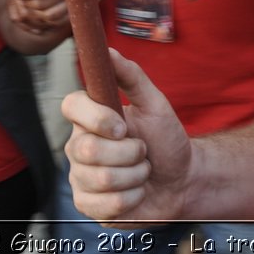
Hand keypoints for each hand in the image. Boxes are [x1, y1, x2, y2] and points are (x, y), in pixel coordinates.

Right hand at [63, 50, 191, 226]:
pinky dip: (131, 199)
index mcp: (90, 118)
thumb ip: (131, 76)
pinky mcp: (87, 204)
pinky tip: (136, 193)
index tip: (123, 126)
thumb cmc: (166, 140)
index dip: (96, 117)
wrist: (182, 181)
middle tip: (142, 152)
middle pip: (87, 149)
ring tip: (142, 172)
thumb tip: (107, 49)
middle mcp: (79, 146)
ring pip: (99, 179)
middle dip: (128, 153)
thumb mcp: (155, 104)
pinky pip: (104, 204)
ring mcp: (80, 177)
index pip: (70, 105)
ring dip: (135, 176)